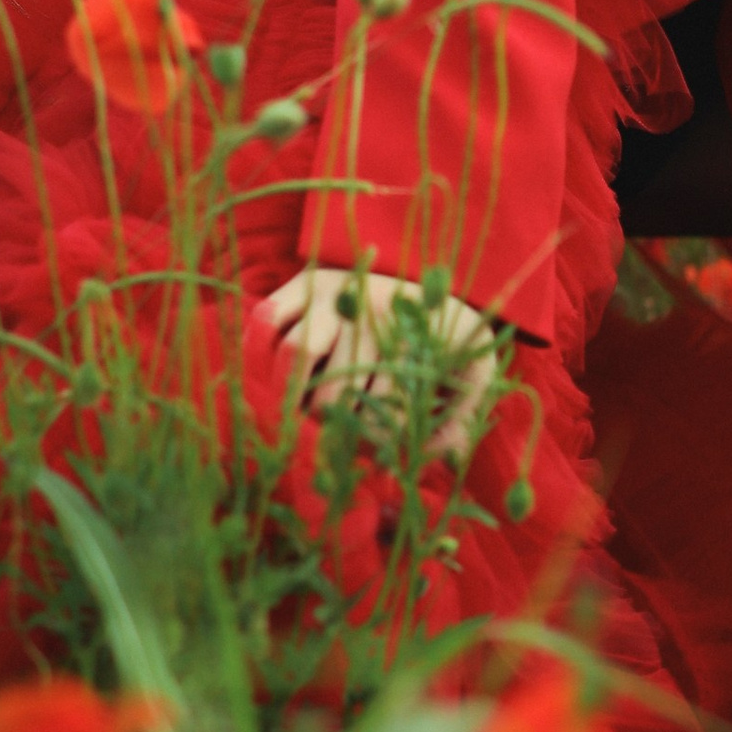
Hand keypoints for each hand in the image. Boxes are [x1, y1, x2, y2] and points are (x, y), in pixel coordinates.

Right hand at [259, 264, 501, 463]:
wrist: (428, 274)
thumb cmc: (445, 339)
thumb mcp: (473, 371)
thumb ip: (462, 418)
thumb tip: (430, 457)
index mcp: (417, 334)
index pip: (385, 407)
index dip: (373, 444)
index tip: (375, 454)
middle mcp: (374, 309)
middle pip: (334, 390)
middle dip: (331, 426)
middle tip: (336, 435)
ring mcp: (335, 294)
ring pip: (295, 353)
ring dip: (291, 395)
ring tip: (303, 412)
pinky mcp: (304, 285)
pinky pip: (265, 320)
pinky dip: (258, 352)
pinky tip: (275, 378)